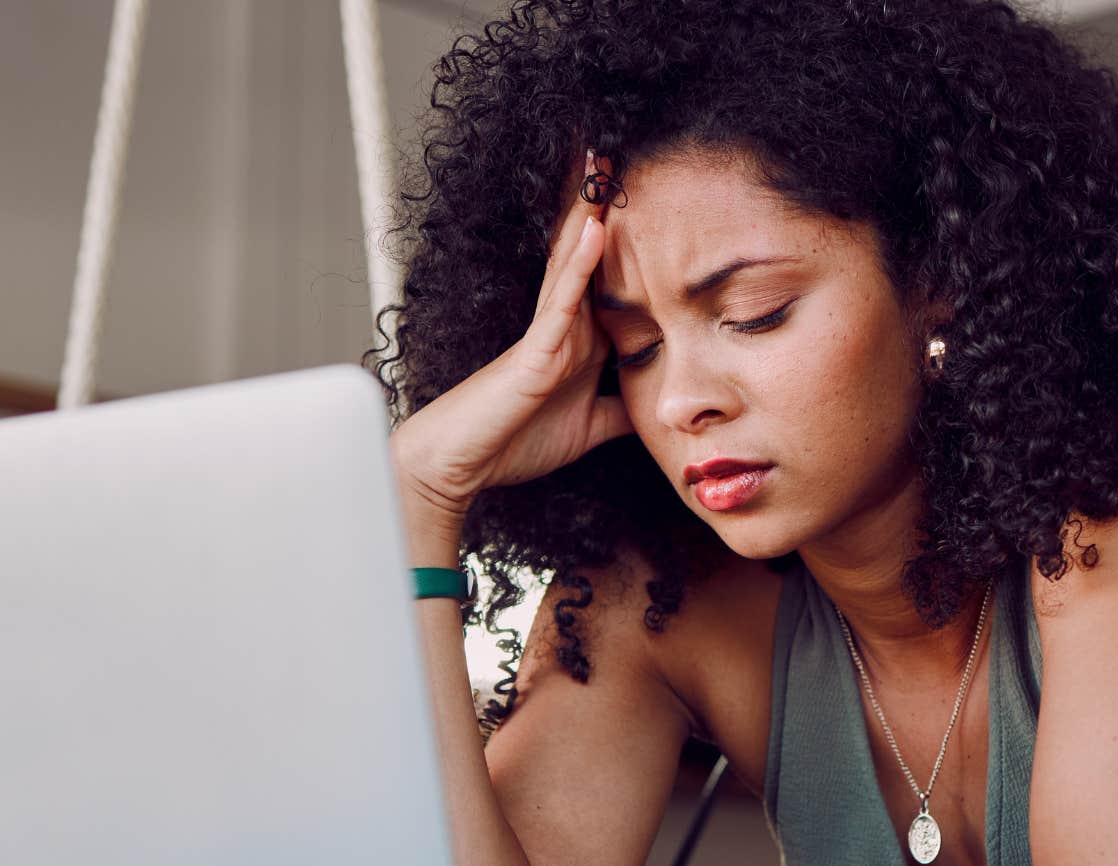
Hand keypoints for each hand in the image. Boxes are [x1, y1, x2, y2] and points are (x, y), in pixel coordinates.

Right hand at [389, 148, 632, 527]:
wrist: (461, 466)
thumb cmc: (512, 442)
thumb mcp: (589, 428)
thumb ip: (619, 413)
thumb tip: (657, 408)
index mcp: (577, 337)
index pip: (608, 275)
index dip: (626, 233)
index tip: (649, 192)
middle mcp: (562, 323)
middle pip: (589, 250)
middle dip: (603, 201)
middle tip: (621, 147)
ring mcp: (547, 330)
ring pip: (574, 258)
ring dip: (590, 209)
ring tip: (605, 159)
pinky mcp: (534, 350)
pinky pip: (561, 299)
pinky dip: (581, 263)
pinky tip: (597, 227)